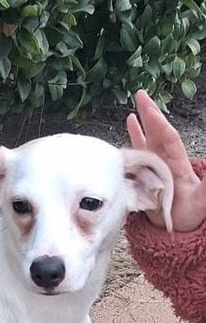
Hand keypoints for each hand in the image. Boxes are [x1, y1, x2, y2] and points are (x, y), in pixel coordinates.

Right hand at [126, 90, 205, 230]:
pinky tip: (124, 141)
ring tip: (131, 112)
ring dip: (139, 127)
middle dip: (148, 114)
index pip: (166, 136)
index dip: (156, 121)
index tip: (147, 106)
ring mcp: (153, 169)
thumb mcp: (203, 197)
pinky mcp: (143, 178)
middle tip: (140, 94)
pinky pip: (134, 159)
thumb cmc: (191, 213)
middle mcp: (164, 162)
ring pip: (145, 143)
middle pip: (155, 133)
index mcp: (176, 162)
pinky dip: (130, 146)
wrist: (179, 227)